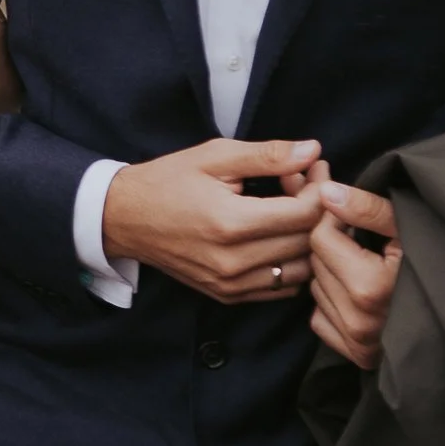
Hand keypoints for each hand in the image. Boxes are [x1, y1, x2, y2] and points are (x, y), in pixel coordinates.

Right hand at [100, 138, 323, 303]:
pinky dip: (292, 264)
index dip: (320, 189)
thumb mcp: (215, 156)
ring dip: (310, 241)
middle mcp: (233, 261)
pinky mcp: (228, 295)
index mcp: (230, 222)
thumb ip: (267, 155)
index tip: (314, 170)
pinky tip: (281, 237)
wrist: (124, 218)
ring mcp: (231, 283)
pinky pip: (282, 288)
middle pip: (308, 243)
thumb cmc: (168, 181)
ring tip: (296, 212)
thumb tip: (312, 151)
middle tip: (309, 186)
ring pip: (302, 270)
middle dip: (319, 211)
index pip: (305, 215)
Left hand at [306, 179, 400, 369]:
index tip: (354, 213)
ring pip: (317, 288)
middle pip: (316, 262)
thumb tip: (326, 192)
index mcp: (369, 288)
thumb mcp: (412, 227)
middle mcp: (358, 321)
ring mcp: (357, 342)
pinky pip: (321, 317)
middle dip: (333, 244)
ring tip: (368, 264)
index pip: (321, 237)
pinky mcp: (357, 356)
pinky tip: (362, 293)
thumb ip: (368, 208)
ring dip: (333, 272)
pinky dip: (334, 301)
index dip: (336, 218)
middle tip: (361, 236)